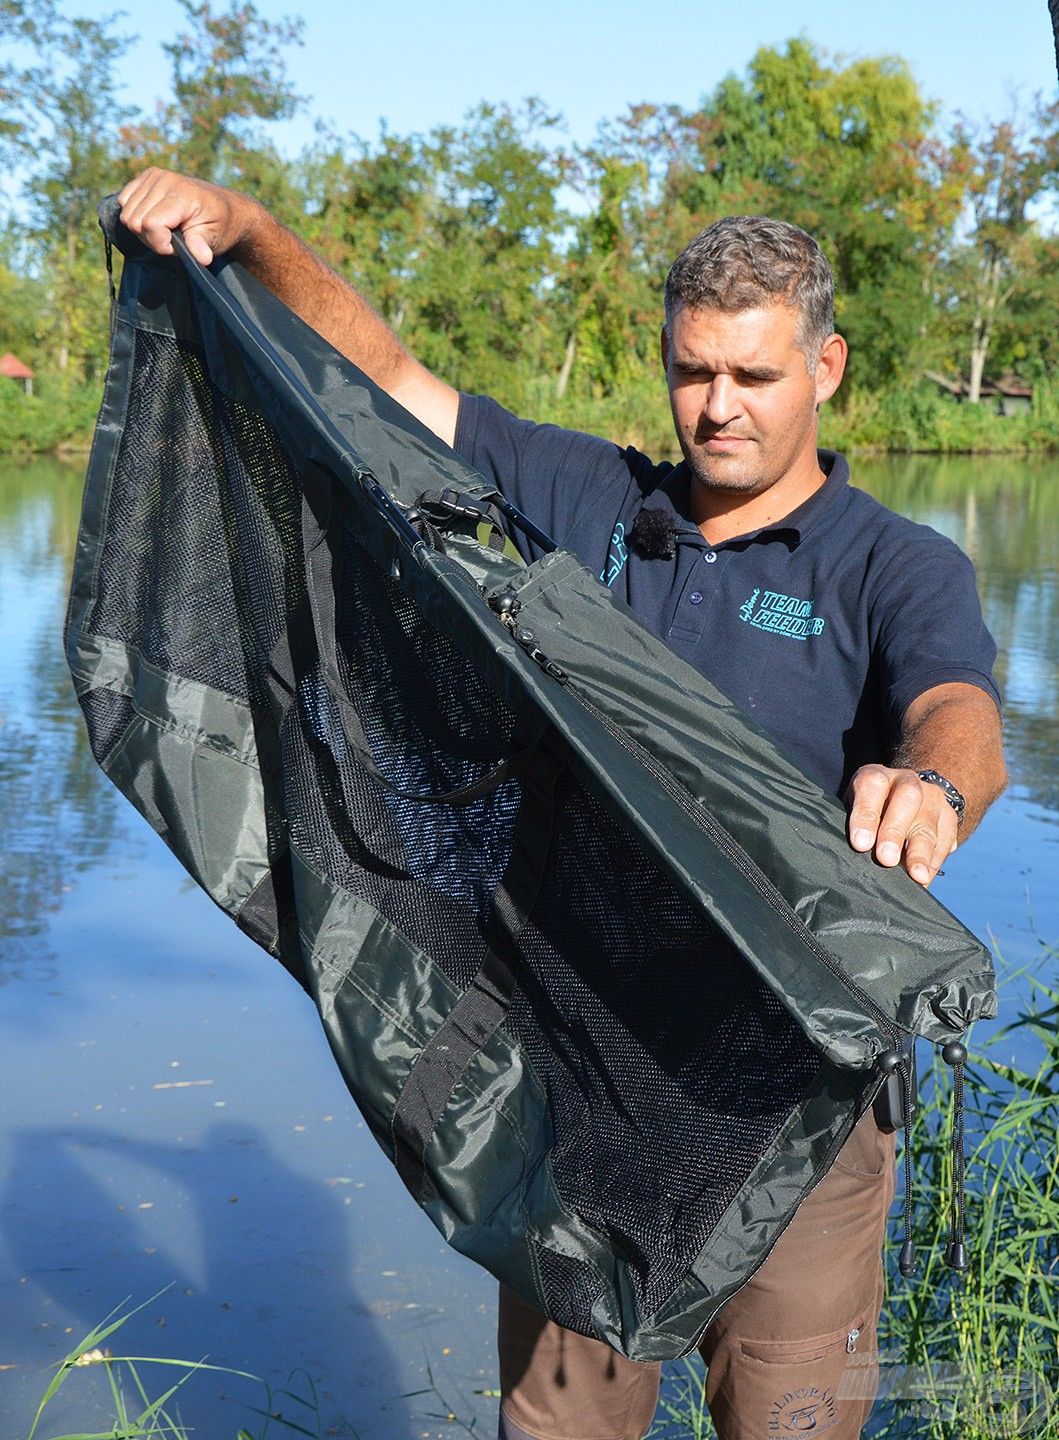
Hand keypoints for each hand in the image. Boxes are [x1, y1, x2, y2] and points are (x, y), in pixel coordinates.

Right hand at [118, 168, 258, 266]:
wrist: (224, 206)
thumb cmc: (219, 225)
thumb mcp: (214, 238)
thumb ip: (201, 245)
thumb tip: (202, 258)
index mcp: (181, 193)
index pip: (150, 224)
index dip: (160, 243)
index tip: (178, 246)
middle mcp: (163, 179)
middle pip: (134, 221)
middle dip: (152, 238)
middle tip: (174, 238)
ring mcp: (153, 176)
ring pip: (127, 214)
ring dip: (144, 229)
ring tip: (167, 229)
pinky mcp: (145, 177)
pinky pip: (124, 201)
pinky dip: (136, 215)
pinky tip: (156, 217)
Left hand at [845, 765, 957, 886]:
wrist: (904, 796)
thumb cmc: (869, 809)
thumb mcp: (854, 808)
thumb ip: (855, 827)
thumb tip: (854, 856)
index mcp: (877, 776)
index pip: (871, 786)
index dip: (865, 815)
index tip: (860, 844)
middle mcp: (907, 781)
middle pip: (907, 800)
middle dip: (895, 832)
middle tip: (886, 859)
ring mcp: (932, 797)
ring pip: (928, 824)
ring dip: (921, 853)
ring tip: (917, 877)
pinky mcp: (949, 816)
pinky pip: (946, 839)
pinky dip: (934, 861)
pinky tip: (926, 878)